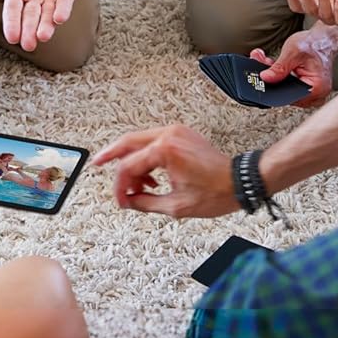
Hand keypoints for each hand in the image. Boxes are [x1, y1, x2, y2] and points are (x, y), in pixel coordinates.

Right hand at [0, 0, 83, 50]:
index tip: (11, 37)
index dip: (12, 23)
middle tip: (27, 45)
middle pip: (30, 18)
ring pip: (47, 16)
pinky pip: (64, 3)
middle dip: (29, 31)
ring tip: (42, 36)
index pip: (12, 10)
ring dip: (46, 27)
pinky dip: (62, 11)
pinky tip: (58, 18)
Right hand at [91, 124, 238, 218]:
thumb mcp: (177, 206)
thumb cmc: (216, 192)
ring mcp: (175, 132)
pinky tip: (150, 177)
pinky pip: (154, 142)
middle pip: (128, 142)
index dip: (121, 187)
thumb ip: (146, 203)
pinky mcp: (181, 134)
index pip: (130, 166)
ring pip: (140, 141)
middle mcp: (168, 135)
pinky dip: (146, 157)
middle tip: (96, 163)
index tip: (121, 201)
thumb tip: (129, 201)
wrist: (240, 181)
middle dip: (111, 155)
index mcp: (165, 150)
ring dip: (132, 161)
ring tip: (138, 186)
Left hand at [250, 23, 337, 102]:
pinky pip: (288, 86)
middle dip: (271, 78)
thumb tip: (266, 78)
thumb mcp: (293, 52)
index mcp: (316, 87)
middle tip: (261, 61)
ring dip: (274, 76)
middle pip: (286, 93)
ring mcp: (312, 92)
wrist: (323, 38)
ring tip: (266, 60)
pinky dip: (280, 76)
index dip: (273, 87)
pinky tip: (274, 65)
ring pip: (285, 89)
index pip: (289, 96)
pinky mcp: (306, 87)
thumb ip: (279, 68)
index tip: (261, 76)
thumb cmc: (314, 43)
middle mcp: (317, 94)